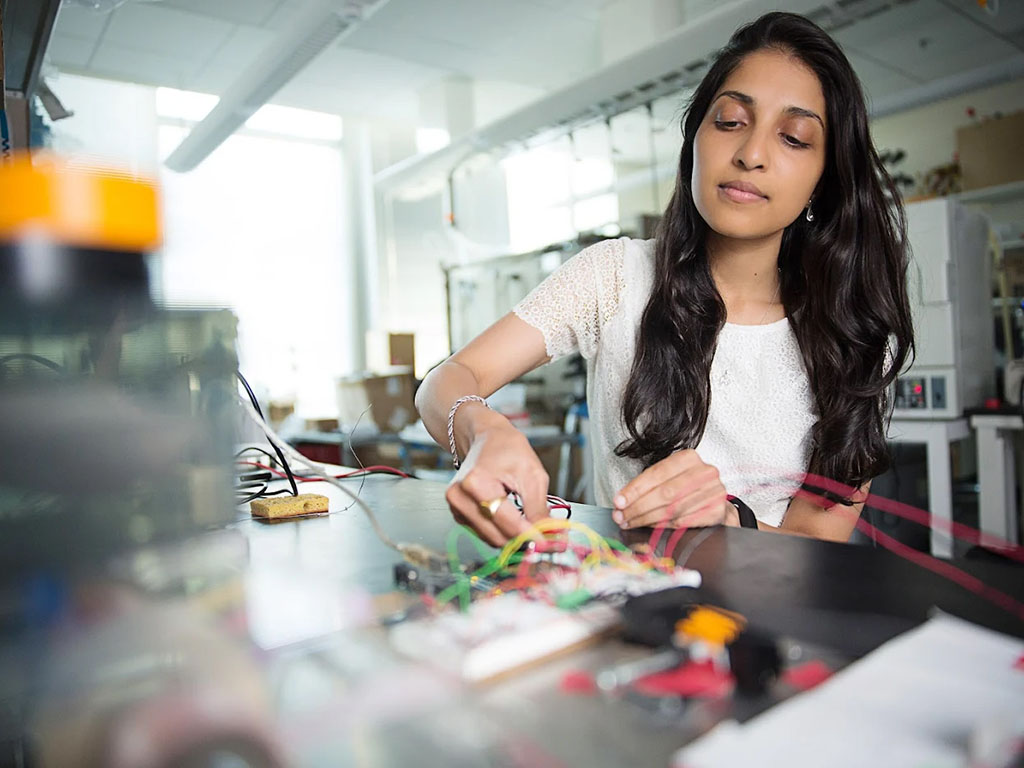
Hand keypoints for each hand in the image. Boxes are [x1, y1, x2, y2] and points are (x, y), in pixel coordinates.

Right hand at [444, 418, 549, 546]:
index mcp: (476, 483)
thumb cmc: (507, 448)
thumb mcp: (533, 475)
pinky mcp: (458, 515)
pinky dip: (502, 532)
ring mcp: (456, 507)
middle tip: (546, 536)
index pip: (507, 523)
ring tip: (530, 523)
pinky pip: (486, 535)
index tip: (550, 544)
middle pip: (498, 536)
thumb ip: (539, 510)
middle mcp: (460, 497)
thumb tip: (549, 537)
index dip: (532, 537)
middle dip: (524, 539)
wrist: (486, 439)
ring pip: (492, 540)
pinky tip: (512, 518)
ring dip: (513, 538)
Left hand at [612, 450, 733, 528]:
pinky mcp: (717, 511)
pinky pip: (684, 521)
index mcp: (689, 458)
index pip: (656, 473)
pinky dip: (664, 526)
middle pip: (665, 493)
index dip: (635, 489)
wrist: (716, 503)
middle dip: (638, 507)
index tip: (619, 502)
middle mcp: (704, 472)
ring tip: (632, 523)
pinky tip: (651, 527)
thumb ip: (649, 486)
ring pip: (673, 509)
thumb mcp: (670, 478)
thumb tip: (622, 502)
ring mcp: (714, 491)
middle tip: (621, 517)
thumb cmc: (687, 489)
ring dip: (647, 519)